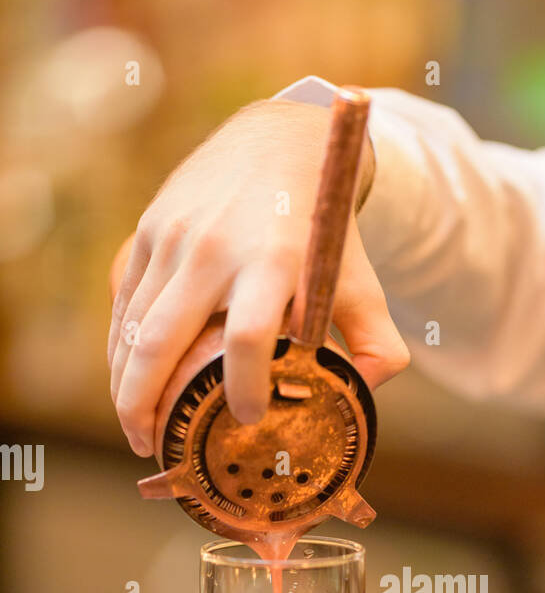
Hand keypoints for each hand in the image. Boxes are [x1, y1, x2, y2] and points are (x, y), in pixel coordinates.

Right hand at [108, 99, 408, 455]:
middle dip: (147, 407)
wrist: (278, 142)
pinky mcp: (147, 232)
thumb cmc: (322, 227)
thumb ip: (379, 343)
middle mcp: (212, 249)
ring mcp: (171, 238)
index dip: (244, 387)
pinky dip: (118, 350)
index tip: (248, 417)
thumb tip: (364, 397)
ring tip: (135, 430)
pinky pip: (124, 304)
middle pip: (161, 343)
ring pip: (131, 330)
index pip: (247, 338)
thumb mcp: (360, 279)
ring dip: (125, 388)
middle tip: (154, 450)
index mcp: (272, 262)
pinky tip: (127, 382)